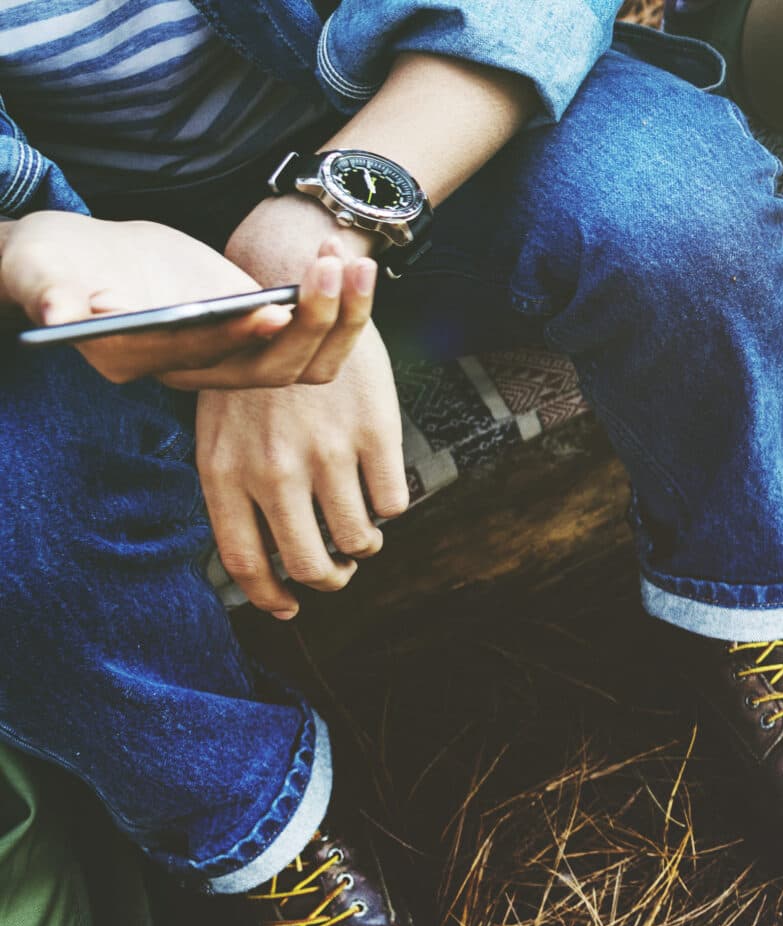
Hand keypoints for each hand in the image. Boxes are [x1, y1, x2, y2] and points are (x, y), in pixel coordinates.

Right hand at [1, 211, 376, 388]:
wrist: (80, 262)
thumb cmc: (52, 268)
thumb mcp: (42, 277)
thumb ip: (52, 296)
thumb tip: (60, 314)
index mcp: (146, 361)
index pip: (203, 358)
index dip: (237, 337)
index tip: (272, 310)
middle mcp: (196, 368)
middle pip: (270, 367)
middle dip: (309, 322)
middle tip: (331, 269)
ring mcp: (229, 350)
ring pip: (302, 354)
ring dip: (336, 311)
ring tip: (350, 258)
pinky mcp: (251, 327)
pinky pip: (306, 327)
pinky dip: (329, 296)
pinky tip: (334, 250)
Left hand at [196, 323, 407, 617]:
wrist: (293, 292)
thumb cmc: (255, 372)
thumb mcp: (221, 430)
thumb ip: (239, 492)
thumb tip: (270, 570)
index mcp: (224, 472)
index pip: (244, 562)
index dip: (269, 597)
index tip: (288, 608)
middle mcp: (273, 470)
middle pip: (309, 564)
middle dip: (330, 579)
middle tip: (339, 569)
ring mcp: (324, 453)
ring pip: (360, 539)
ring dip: (365, 543)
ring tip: (362, 528)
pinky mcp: (371, 433)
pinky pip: (393, 502)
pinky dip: (389, 503)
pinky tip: (378, 483)